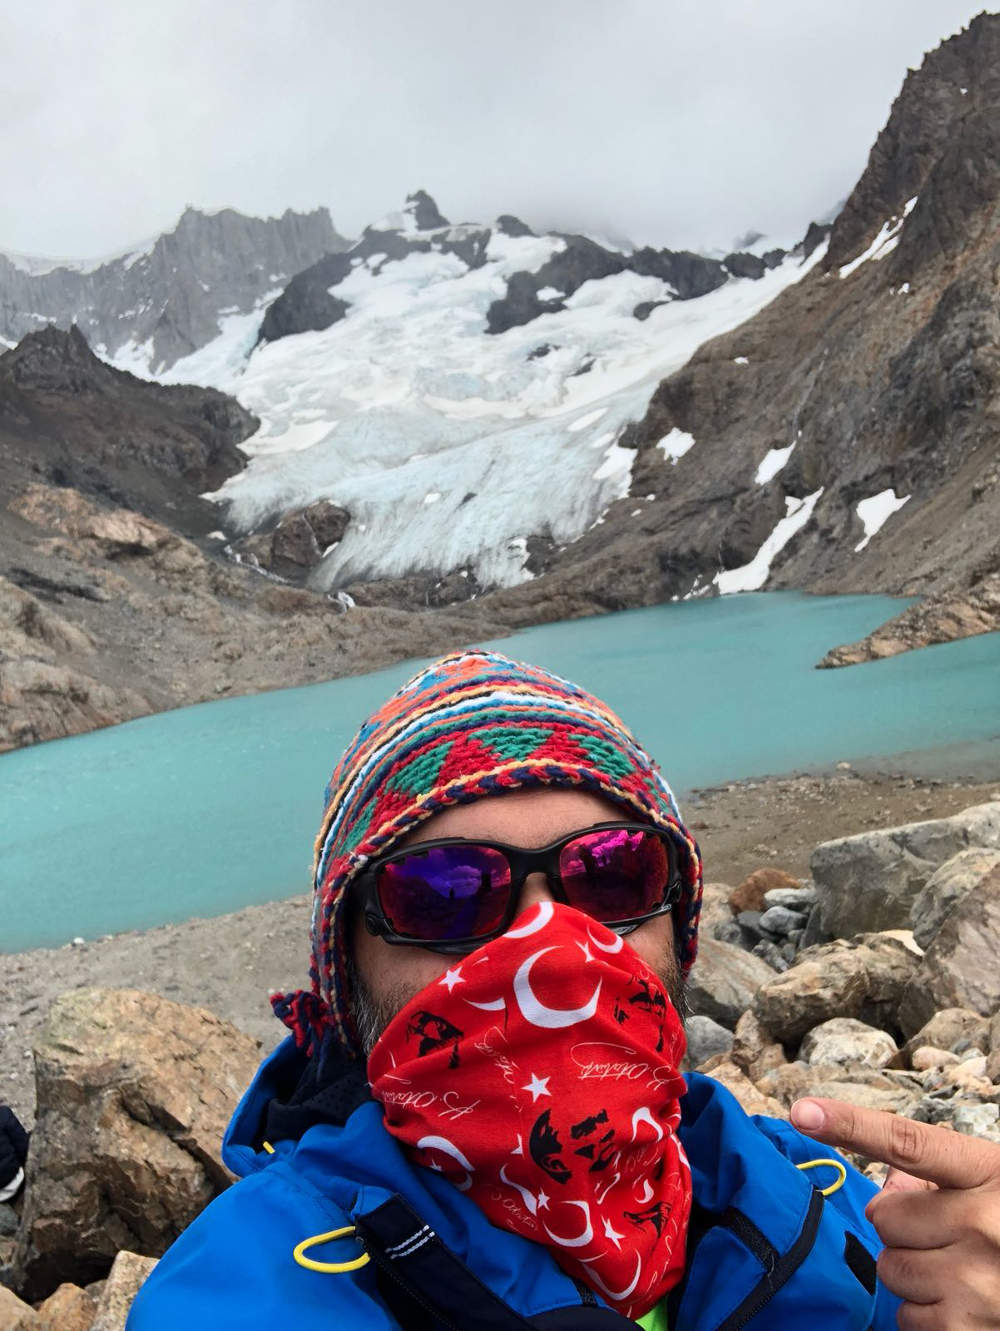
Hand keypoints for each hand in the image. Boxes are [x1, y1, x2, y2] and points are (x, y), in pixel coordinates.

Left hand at [791, 1098, 999, 1328]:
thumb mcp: (999, 1183)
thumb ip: (944, 1175)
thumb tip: (888, 1179)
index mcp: (990, 1173)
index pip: (906, 1141)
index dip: (849, 1124)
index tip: (802, 1111)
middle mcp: (984, 1223)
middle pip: (885, 1216)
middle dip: (903, 1227)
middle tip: (942, 1235)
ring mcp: (978, 1280)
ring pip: (889, 1268)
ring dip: (912, 1272)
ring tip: (958, 1272)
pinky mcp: (970, 1329)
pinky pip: (907, 1317)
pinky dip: (925, 1316)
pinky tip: (962, 1306)